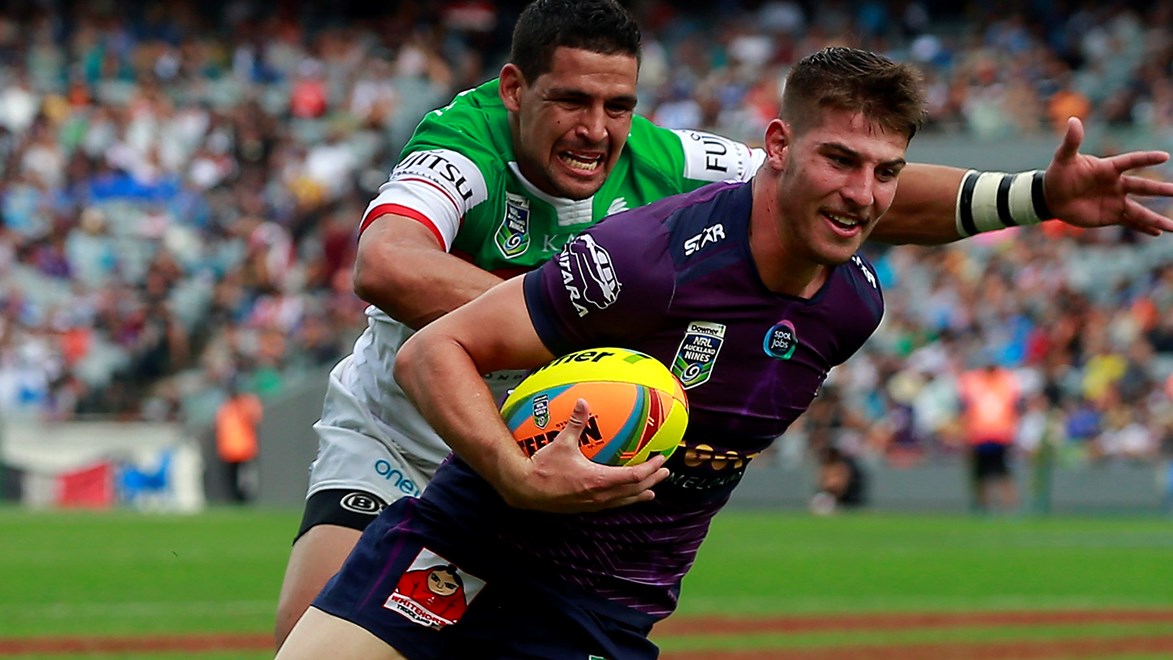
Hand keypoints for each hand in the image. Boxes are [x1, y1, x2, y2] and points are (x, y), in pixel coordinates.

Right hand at [496, 399, 669, 512]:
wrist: (526, 489)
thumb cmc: (543, 467)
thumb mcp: (562, 443)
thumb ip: (576, 422)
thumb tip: (583, 402)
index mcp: (599, 480)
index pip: (634, 476)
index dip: (651, 468)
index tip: (661, 459)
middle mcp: (600, 496)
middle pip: (634, 490)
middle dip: (652, 481)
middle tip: (665, 472)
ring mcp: (593, 504)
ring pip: (624, 501)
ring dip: (639, 494)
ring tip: (651, 491)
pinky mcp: (585, 507)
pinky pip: (611, 504)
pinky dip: (623, 499)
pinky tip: (622, 496)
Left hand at [1044, 117, 1172, 235]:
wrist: (1050, 197)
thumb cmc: (1058, 174)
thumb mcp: (1063, 158)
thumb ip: (1072, 141)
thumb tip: (1073, 119)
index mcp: (1108, 168)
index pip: (1131, 161)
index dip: (1146, 159)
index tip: (1165, 156)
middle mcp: (1117, 185)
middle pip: (1143, 187)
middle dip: (1160, 190)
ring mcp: (1115, 201)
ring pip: (1139, 210)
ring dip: (1156, 218)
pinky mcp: (1110, 216)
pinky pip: (1129, 222)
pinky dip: (1143, 228)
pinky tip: (1157, 232)